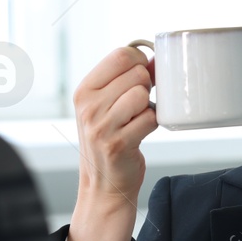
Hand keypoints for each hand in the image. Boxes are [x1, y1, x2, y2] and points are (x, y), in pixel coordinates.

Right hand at [66, 45, 158, 240]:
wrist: (103, 184)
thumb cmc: (109, 139)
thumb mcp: (106, 105)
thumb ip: (127, 79)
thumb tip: (157, 59)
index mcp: (84, 91)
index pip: (121, 55)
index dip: (140, 61)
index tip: (141, 75)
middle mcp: (88, 107)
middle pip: (136, 74)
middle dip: (146, 86)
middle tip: (137, 104)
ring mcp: (101, 126)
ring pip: (143, 95)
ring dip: (148, 107)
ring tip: (136, 119)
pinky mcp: (118, 144)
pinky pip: (150, 119)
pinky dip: (151, 124)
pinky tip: (140, 133)